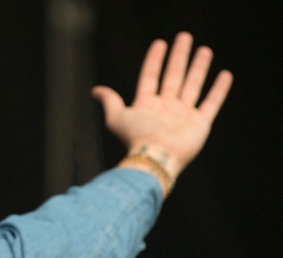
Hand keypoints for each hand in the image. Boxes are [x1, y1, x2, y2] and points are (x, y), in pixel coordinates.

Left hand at [92, 32, 232, 188]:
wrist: (156, 156)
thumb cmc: (135, 137)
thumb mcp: (116, 117)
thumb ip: (110, 101)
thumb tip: (96, 90)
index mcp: (147, 105)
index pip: (151, 76)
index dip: (154, 60)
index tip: (160, 43)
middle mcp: (166, 108)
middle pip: (173, 76)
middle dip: (179, 57)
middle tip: (184, 37)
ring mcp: (183, 115)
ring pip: (193, 85)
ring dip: (199, 67)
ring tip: (204, 50)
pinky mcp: (200, 123)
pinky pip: (212, 102)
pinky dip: (219, 89)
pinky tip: (225, 75)